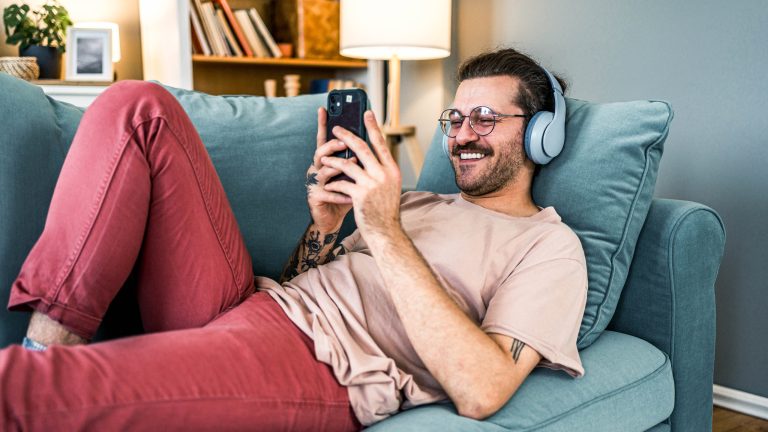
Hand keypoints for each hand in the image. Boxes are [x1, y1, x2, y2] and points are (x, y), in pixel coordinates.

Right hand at [305, 107, 353, 233]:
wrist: (332, 220)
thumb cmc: (345, 194)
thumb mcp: (353, 175)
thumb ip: (358, 160)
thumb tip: (372, 139)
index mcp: (326, 161)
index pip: (324, 139)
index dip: (322, 124)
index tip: (323, 108)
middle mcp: (317, 169)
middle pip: (321, 152)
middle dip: (331, 146)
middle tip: (343, 142)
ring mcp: (314, 183)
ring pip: (324, 171)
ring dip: (339, 168)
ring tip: (354, 165)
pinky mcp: (315, 198)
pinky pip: (329, 193)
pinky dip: (341, 194)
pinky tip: (351, 195)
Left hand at [322, 111, 402, 240]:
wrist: (386, 232)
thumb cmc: (385, 210)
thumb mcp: (389, 187)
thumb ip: (381, 170)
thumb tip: (366, 156)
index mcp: (392, 170)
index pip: (381, 143)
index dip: (373, 127)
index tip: (367, 113)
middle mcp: (384, 174)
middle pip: (362, 148)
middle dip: (347, 136)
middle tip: (336, 127)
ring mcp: (372, 184)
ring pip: (348, 164)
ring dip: (333, 159)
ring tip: (323, 157)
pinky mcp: (360, 195)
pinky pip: (342, 183)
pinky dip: (333, 183)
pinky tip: (328, 185)